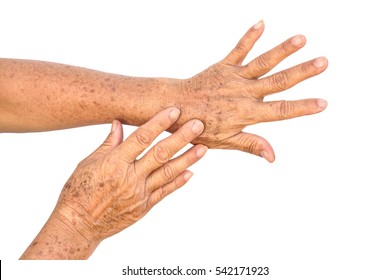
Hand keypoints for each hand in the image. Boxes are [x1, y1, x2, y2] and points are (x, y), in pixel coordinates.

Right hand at [21, 108, 206, 258]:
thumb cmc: (79, 190)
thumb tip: (118, 123)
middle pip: (161, 153)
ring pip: (168, 173)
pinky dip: (178, 182)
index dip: (159, 122)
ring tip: (203, 148)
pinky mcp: (144, 206)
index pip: (141, 138)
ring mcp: (139, 193)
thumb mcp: (89, 162)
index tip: (175, 110)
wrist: (79, 224)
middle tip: (198, 124)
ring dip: (187, 159)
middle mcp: (130, 177)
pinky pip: (165, 192)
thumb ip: (109, 143)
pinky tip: (191, 172)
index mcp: (115, 162)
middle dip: (181, 138)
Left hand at [172, 20, 327, 161]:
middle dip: (303, 72)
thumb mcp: (225, 141)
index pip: (281, 110)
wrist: (174, 108)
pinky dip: (249, 36)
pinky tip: (262, 23)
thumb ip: (251, 145)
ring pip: (263, 62)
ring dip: (283, 50)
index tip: (323, 103)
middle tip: (323, 62)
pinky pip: (238, 50)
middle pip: (279, 81)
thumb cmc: (199, 128)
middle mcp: (244, 93)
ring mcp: (234, 77)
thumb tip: (273, 157)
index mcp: (247, 113)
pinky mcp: (223, 66)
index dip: (303, 107)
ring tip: (301, 39)